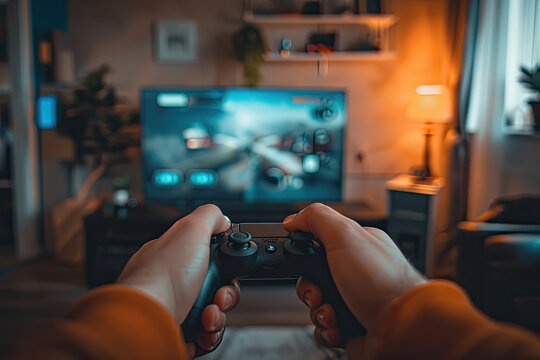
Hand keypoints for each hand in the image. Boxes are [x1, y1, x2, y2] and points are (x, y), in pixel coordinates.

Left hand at [117, 204, 240, 356]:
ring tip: (208, 317)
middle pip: (215, 288)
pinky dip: (211, 335)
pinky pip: (204, 337)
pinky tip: (205, 332)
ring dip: (219, 317)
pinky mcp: (177, 334)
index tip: (227, 269)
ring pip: (213, 314)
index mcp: (174, 258)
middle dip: (225, 294)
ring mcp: (174, 310)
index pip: (209, 259)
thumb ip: (210, 216)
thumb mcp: (191, 229)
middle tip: (218, 296)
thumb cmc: (162, 277)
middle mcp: (173, 284)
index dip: (224, 266)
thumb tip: (223, 219)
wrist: (145, 320)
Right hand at [283, 203, 424, 344]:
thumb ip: (316, 219)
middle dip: (310, 289)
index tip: (302, 260)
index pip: (318, 245)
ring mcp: (354, 301)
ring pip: (316, 305)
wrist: (403, 328)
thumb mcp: (345, 234)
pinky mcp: (352, 326)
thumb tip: (292, 219)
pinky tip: (338, 328)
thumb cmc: (384, 281)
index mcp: (355, 247)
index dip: (306, 254)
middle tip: (319, 292)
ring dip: (319, 312)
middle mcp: (355, 274)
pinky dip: (326, 331)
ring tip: (334, 314)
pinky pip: (326, 329)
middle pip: (312, 278)